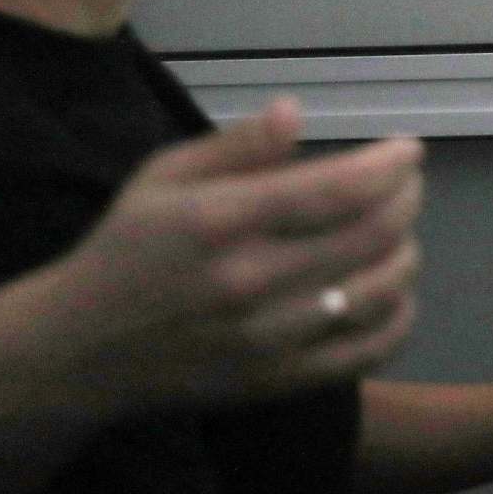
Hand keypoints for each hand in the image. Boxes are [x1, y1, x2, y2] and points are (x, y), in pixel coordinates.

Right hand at [44, 100, 424, 410]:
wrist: (83, 349)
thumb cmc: (130, 249)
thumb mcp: (164, 177)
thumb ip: (236, 146)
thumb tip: (295, 112)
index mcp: (222, 221)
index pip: (336, 190)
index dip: (388, 167)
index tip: (408, 151)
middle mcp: (251, 280)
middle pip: (371, 236)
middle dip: (406, 200)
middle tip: (408, 185)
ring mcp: (270, 338)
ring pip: (380, 292)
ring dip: (408, 253)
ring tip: (400, 232)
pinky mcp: (280, 381)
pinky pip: (368, 350)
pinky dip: (400, 317)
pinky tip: (396, 292)